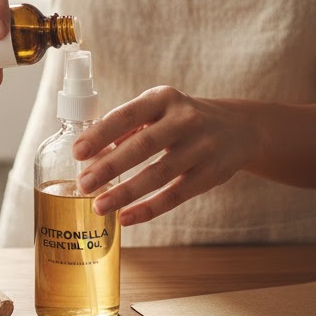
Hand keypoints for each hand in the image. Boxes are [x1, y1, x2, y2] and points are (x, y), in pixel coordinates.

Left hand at [71, 86, 260, 226]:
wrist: (238, 128)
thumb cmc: (182, 119)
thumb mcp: (158, 111)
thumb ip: (127, 128)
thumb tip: (90, 154)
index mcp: (163, 98)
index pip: (127, 115)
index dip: (100, 134)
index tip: (77, 152)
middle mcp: (184, 119)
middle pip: (142, 146)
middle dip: (109, 167)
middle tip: (82, 184)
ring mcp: (201, 147)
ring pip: (158, 174)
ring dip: (125, 192)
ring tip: (98, 206)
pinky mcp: (210, 174)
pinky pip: (175, 195)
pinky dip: (148, 208)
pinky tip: (125, 217)